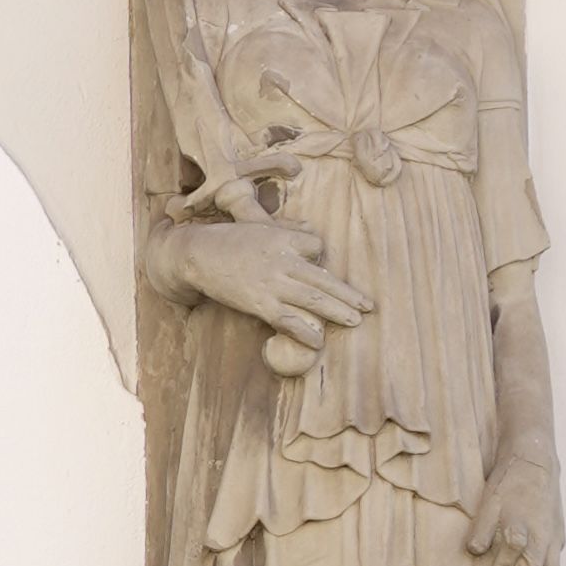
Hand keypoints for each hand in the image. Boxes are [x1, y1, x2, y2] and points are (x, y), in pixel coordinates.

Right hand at [153, 211, 373, 360]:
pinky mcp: (258, 303)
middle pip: (323, 279)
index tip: (319, 267)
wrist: (197, 254)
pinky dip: (304, 331)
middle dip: (348, 294)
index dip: (319, 257)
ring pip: (312, 299)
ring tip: (355, 320)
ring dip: (337, 311)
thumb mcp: (259, 224)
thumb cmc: (228, 239)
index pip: (316, 246)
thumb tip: (311, 230)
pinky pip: (287, 319)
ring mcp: (272, 284)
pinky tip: (318, 341)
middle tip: (368, 306)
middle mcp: (283, 261)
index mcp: (284, 238)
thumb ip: (287, 228)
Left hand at [471, 453, 563, 565]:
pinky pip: (555, 560)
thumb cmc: (509, 482)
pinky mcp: (560, 534)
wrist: (535, 460)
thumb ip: (481, 529)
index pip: (516, 561)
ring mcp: (555, 537)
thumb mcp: (489, 502)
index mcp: (523, 529)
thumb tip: (475, 552)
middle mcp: (543, 538)